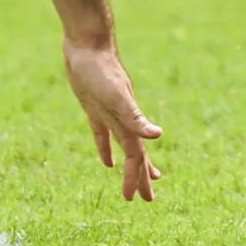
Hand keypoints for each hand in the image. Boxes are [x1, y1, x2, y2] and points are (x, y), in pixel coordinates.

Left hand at [63, 39, 162, 200]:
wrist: (87, 45)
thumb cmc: (100, 70)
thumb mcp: (116, 96)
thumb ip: (135, 116)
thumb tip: (158, 135)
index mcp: (129, 123)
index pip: (137, 158)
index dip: (137, 178)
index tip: (137, 199)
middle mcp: (123, 120)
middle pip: (135, 156)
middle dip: (141, 178)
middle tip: (146, 200)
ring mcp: (109, 113)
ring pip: (122, 145)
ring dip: (129, 164)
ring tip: (134, 180)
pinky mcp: (93, 106)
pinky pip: (102, 133)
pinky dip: (105, 148)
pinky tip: (106, 161)